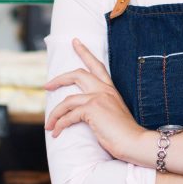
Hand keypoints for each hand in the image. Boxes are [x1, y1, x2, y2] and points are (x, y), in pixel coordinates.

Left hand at [44, 38, 147, 158]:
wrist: (135, 142)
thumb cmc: (125, 133)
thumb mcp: (112, 114)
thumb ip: (100, 107)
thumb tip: (81, 112)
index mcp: (111, 90)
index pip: (97, 66)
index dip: (84, 52)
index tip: (75, 42)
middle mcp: (105, 90)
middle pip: (77, 74)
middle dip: (59, 79)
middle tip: (47, 86)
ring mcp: (99, 98)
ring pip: (67, 100)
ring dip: (54, 114)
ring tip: (49, 125)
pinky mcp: (93, 109)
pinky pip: (68, 115)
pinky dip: (60, 125)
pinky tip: (57, 133)